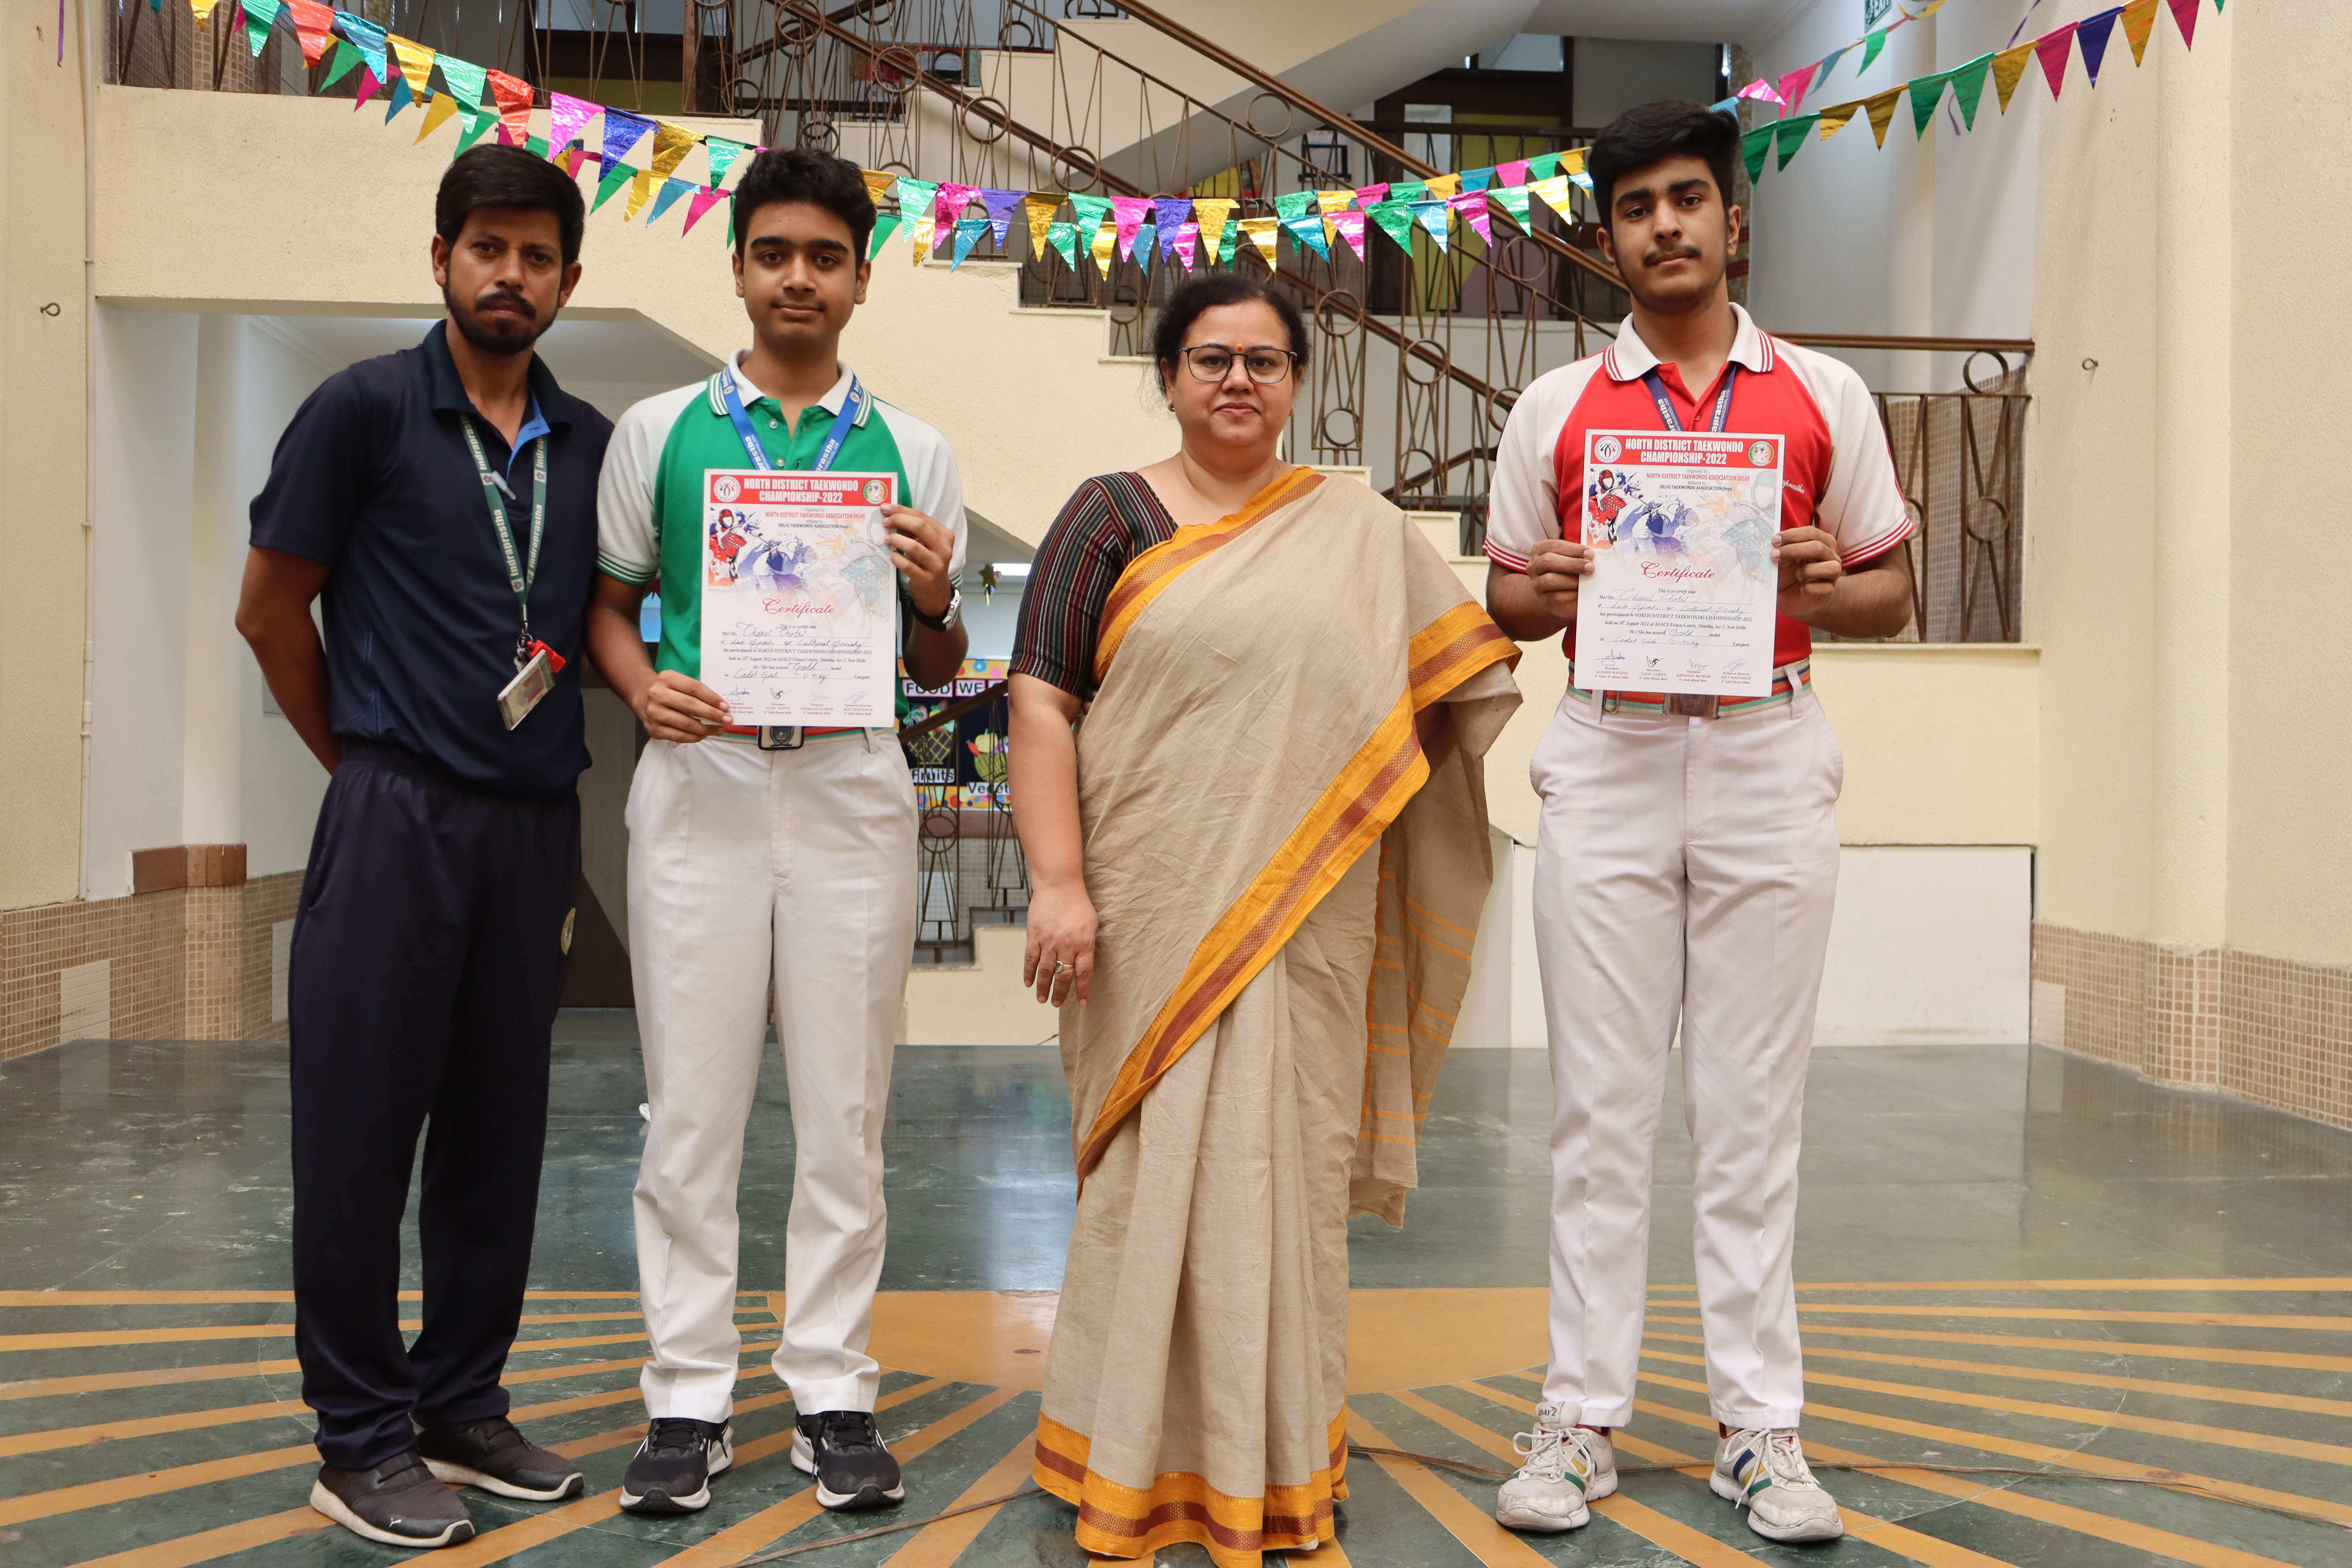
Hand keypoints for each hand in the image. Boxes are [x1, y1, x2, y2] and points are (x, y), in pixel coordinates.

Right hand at [635, 669, 729, 742]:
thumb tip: (721, 707)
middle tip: (727, 720)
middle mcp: (657, 694)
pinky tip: (704, 735)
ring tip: (719, 730)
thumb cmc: (670, 690)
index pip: (694, 688)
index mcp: (667, 678)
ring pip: (685, 723)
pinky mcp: (653, 729)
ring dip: (706, 728)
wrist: (643, 698)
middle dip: (712, 714)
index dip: (712, 698)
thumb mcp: (679, 682)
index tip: (726, 707)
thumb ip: (696, 691)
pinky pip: (678, 736)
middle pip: (690, 705)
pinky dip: (694, 737)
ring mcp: (654, 713)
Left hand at [884, 504, 954, 618]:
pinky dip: (897, 559)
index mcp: (945, 536)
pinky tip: (892, 556)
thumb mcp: (927, 545)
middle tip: (885, 522)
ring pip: (913, 546)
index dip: (902, 510)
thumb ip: (916, 531)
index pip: (922, 516)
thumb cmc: (928, 563)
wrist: (935, 592)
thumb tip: (892, 515)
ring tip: (887, 539)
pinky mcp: (926, 579)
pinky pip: (908, 566)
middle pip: (919, 527)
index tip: (886, 508)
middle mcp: (944, 549)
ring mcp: (936, 565)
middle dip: (898, 520)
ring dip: (896, 540)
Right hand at [1023, 880, 1096, 1006]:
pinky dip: (1029, 972)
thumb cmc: (1078, 903)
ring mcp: (1048, 941)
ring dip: (1043, 987)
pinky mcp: (1034, 936)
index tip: (1083, 1003)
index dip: (1083, 990)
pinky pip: (1030, 959)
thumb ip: (1088, 945)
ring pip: (1045, 970)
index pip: (1083, 973)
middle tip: (1056, 1004)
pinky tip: (1028, 983)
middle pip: (1062, 975)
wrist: (1059, 885)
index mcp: (1084, 943)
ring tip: (1042, 999)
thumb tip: (1083, 963)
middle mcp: (1066, 945)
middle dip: (1060, 993)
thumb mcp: (1092, 924)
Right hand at [1526, 537, 1593, 619]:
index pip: (1554, 546)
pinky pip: (1556, 597)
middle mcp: (1534, 566)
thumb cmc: (1566, 571)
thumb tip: (1593, 557)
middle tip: (1591, 567)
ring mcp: (1537, 584)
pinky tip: (1582, 592)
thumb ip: (1578, 555)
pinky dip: (1571, 594)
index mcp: (1540, 550)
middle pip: (1549, 561)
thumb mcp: (1570, 559)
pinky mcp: (1544, 600)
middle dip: (1572, 564)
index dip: (1573, 549)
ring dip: (1572, 579)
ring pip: (1550, 580)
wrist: (1557, 595)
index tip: (1590, 553)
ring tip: (1587, 579)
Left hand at [1772, 526, 1842, 620]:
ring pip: (1830, 567)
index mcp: (1822, 543)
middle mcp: (1831, 556)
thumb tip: (1774, 544)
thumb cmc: (1791, 574)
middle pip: (1818, 547)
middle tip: (1774, 555)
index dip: (1792, 535)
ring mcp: (1832, 574)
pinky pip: (1824, 588)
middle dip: (1793, 550)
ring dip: (1807, 570)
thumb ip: (1782, 550)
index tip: (1774, 541)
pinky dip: (1809, 588)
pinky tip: (1802, 589)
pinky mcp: (1829, 591)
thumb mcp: (1784, 560)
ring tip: (1796, 575)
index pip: (1811, 533)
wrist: (1796, 598)